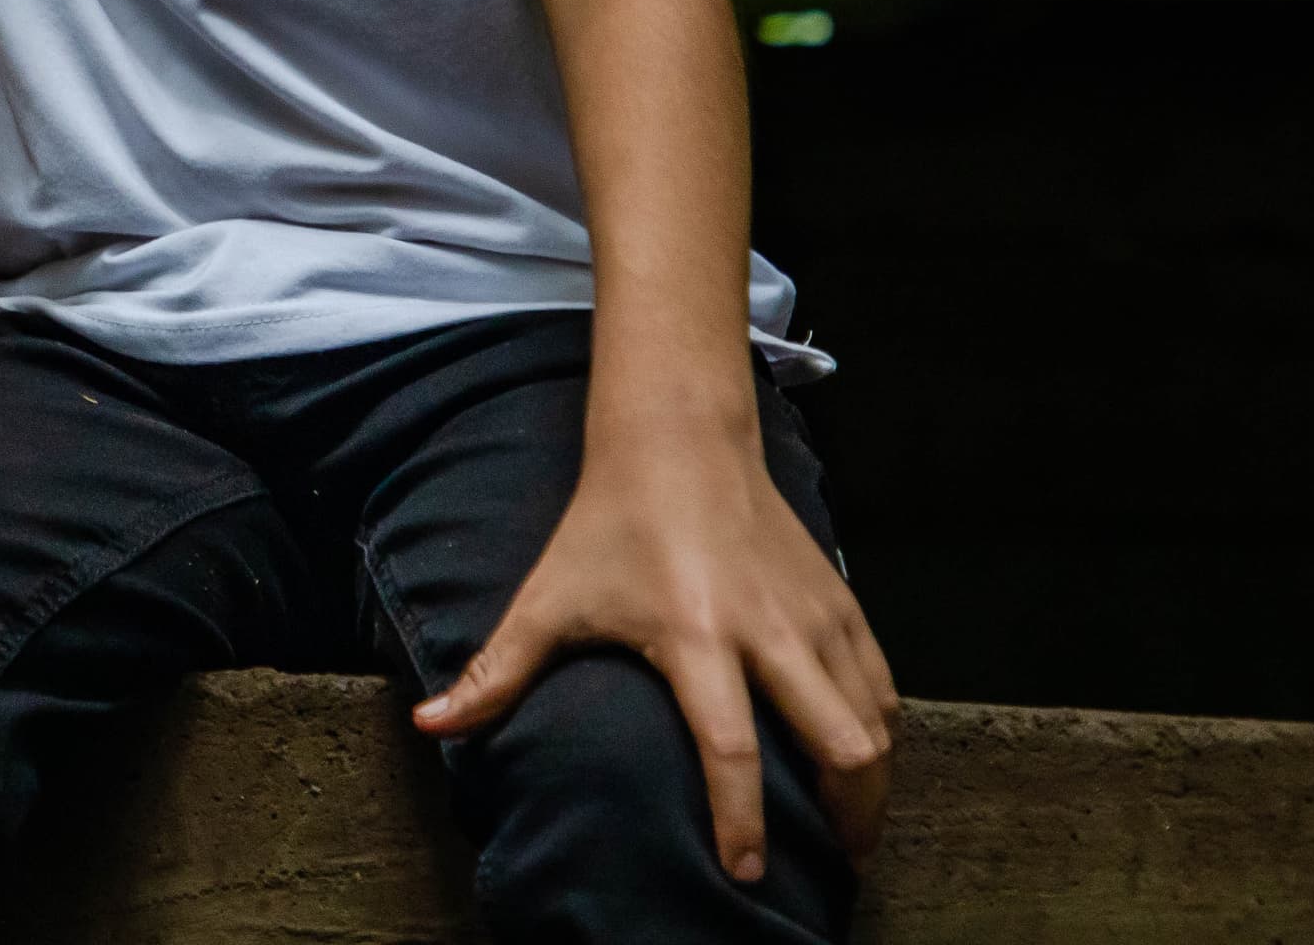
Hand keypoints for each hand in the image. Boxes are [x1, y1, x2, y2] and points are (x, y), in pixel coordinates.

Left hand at [413, 428, 897, 884]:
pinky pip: (883, 684)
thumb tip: (429, 725)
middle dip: (847, 816)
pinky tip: (862, 760)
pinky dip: (882, 731)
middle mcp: (768, 630)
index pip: (731, 747)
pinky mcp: (841, 599)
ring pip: (876, 720)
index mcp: (696, 635)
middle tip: (832, 863)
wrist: (677, 440)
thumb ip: (494, 671)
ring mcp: (814, 614)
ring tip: (853, 828)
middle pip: (839, 743)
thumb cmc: (608, 524)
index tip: (745, 873)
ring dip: (873, 782)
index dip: (741, 819)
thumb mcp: (549, 598)